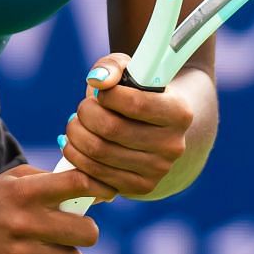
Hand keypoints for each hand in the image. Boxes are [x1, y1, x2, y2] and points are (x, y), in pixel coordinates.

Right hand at [0, 165, 113, 253]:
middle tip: (74, 231)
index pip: (78, 185)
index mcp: (25, 193)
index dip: (100, 187)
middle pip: (87, 232)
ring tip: (49, 250)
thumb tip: (83, 185)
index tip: (106, 193)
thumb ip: (43, 180)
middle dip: (84, 232)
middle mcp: (26, 224)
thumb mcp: (6, 181)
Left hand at [57, 53, 193, 198]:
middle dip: (85, 114)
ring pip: (99, 153)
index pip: (135, 103)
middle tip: (82, 108)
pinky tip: (75, 144)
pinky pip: (96, 176)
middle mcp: (173, 146)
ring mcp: (158, 171)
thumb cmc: (141, 93)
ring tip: (75, 124)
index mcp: (179, 113)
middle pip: (111, 129)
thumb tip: (97, 80)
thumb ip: (112, 66)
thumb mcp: (131, 70)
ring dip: (75, 135)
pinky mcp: (140, 187)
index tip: (99, 91)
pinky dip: (77, 158)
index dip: (107, 95)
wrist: (160, 129)